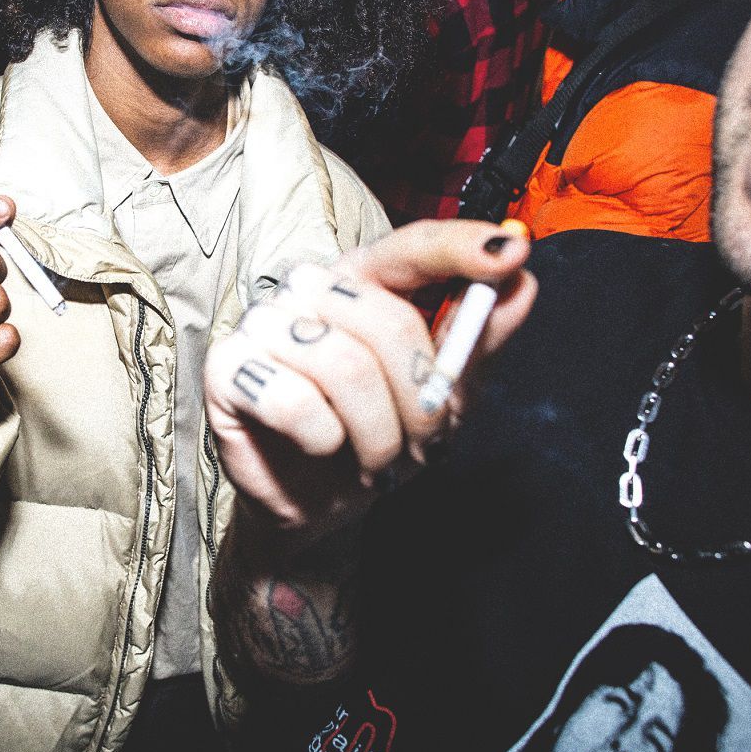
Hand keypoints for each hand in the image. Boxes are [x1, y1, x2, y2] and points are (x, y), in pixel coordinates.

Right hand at [204, 219, 536, 547]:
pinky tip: (320, 446)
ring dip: (375, 431)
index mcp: (363, 281)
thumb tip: (523, 282)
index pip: (411, 247)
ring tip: (374, 456)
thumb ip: (476, 338)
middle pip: (385, 320)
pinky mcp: (227, 368)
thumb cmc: (375, 435)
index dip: (459, 248)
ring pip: (342, 365)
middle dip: (418, 398)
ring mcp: (263, 324)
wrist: (317, 503)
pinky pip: (293, 399)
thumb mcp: (442, 392)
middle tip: (421, 442)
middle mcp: (309, 289)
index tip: (511, 252)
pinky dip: (322, 438)